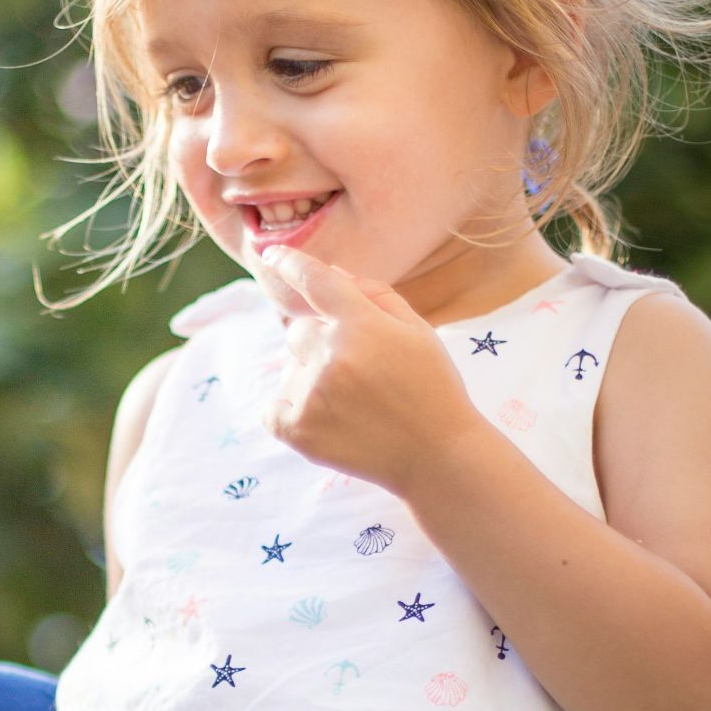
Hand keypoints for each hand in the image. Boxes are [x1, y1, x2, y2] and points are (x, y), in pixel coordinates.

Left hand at [258, 246, 487, 493]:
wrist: (439, 457)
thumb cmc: (432, 388)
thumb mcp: (419, 331)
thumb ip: (375, 295)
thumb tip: (330, 272)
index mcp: (363, 325)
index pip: (315, 281)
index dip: (291, 263)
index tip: (272, 254)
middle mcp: (331, 356)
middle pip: (298, 331)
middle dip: (320, 343)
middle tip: (358, 370)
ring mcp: (312, 395)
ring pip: (288, 370)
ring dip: (309, 379)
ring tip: (352, 403)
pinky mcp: (299, 431)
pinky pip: (272, 409)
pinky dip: (290, 412)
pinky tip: (326, 420)